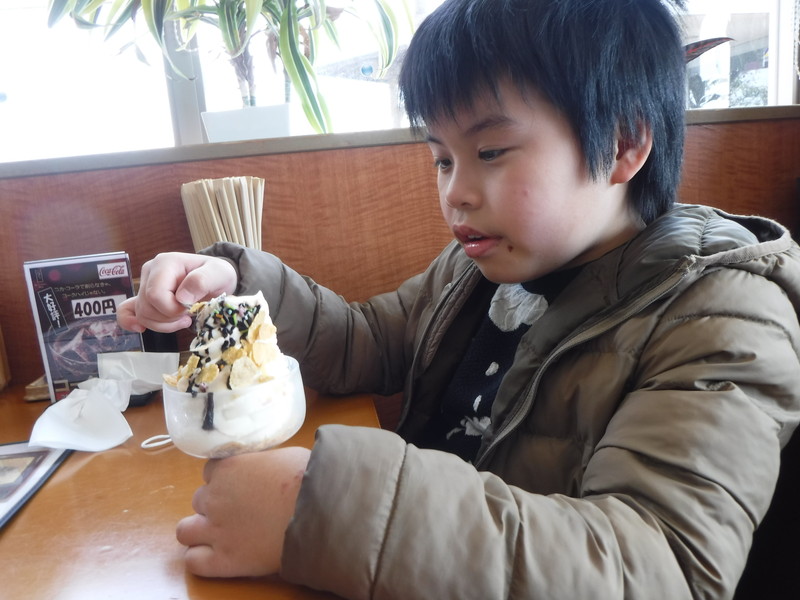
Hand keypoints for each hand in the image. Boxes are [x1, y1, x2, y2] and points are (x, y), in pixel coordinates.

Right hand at [117, 252, 236, 332]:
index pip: (155, 295)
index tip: (190, 309)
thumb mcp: (219, 274)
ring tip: (183, 319)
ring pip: (141, 314)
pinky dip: (130, 322)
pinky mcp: (143, 297)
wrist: (215, 280)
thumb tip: (182, 297)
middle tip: (189, 314)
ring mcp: (145, 284)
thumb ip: (202, 281)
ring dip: (163, 324)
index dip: (171, 309)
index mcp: (165, 263)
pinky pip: (127, 311)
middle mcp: (150, 272)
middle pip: (146, 307)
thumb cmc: (216, 275)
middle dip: (169, 318)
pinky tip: (141, 329)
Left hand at [176, 447, 310, 577]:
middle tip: (239, 511)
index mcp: (228, 468)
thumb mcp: (282, 456)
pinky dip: (201, 558)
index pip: (211, 471)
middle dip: (216, 505)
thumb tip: (265, 467)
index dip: (226, 480)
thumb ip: (261, 462)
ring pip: (185, 530)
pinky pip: (193, 561)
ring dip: (200, 530)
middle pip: (199, 500)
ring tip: (223, 534)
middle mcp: (215, 497)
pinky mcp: (225, 558)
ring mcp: (216, 529)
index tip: (242, 487)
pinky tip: (218, 556)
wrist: (320, 510)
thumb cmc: (308, 477)